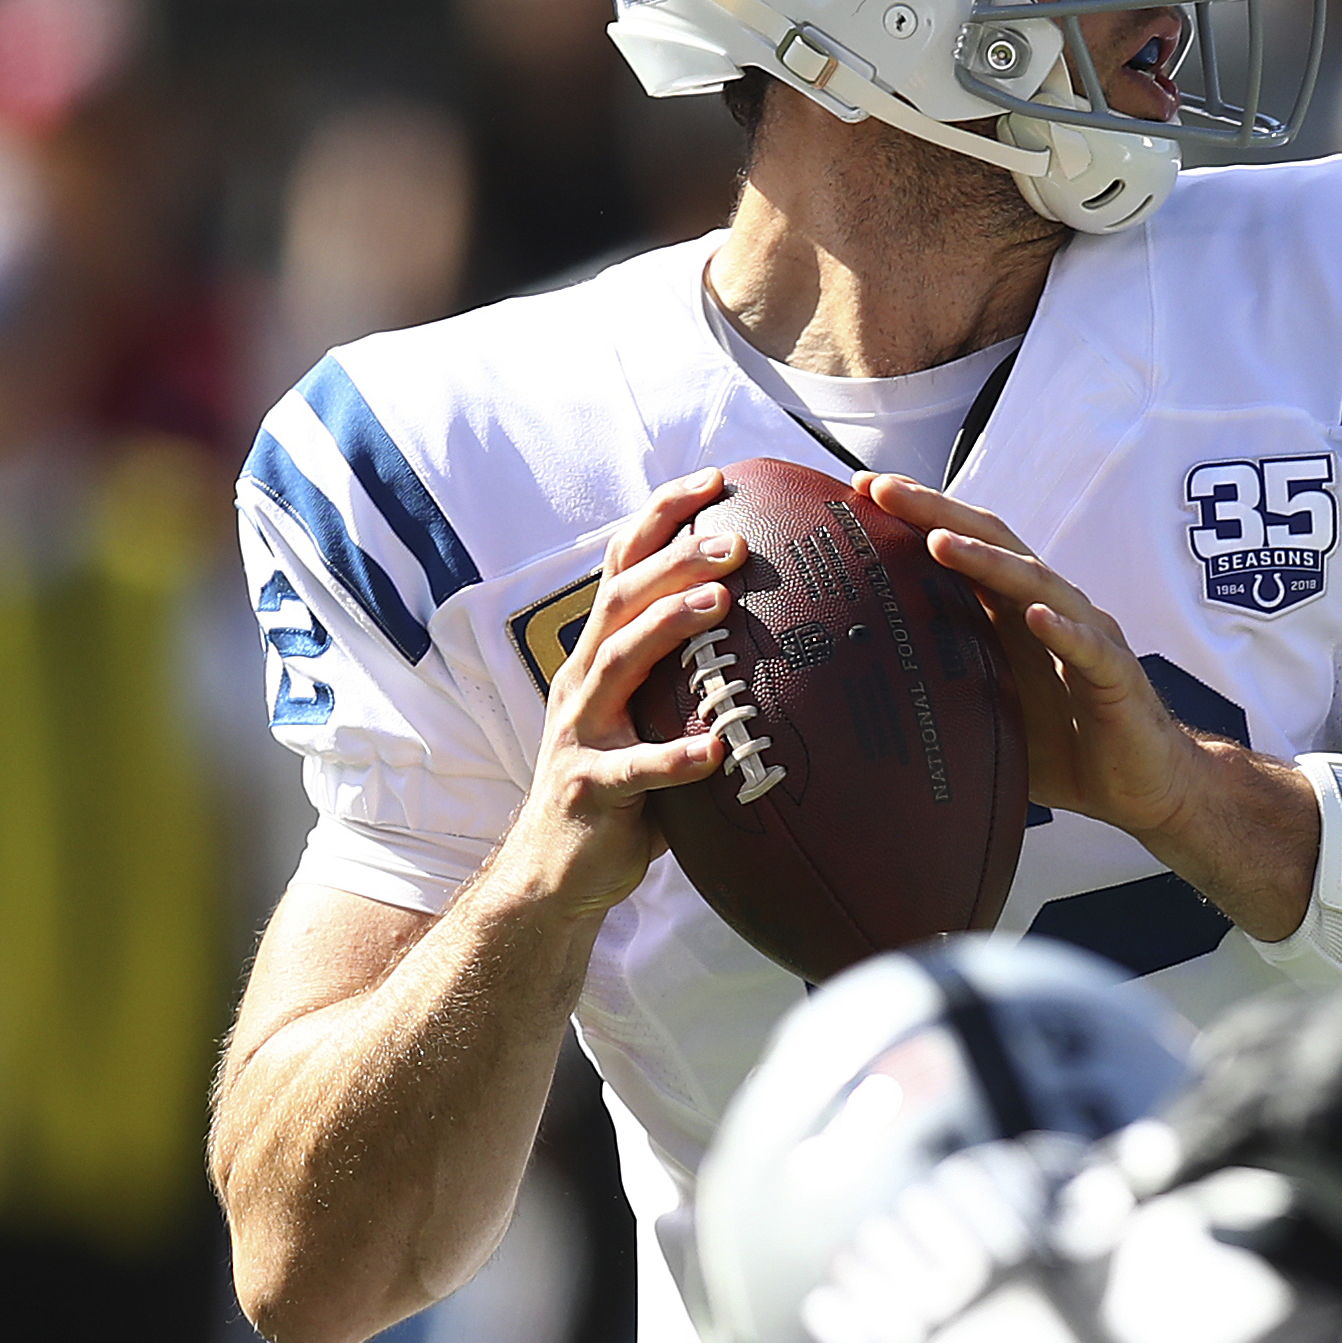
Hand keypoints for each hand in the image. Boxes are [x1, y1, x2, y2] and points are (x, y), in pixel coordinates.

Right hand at [500, 470, 747, 921]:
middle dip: (674, 561)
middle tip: (733, 538)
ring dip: (668, 626)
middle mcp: (584, 680)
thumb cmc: (627, 781)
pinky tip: (716, 750)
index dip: (663, 517)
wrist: (558, 865)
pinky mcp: (590, 788)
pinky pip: (635, 770)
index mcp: (601, 653)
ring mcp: (581, 732)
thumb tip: (783, 620)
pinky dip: (674, 757)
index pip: (626, 564)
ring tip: (719, 602)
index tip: (715, 477)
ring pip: (619, 664)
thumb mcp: (653, 710)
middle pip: (622, 600)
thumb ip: (694, 668)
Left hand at [856, 473, 1214, 839]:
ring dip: (989, 562)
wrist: (1143, 784)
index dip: (922, 514)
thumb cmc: (1066, 743)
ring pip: (1037, 586)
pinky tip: (1036, 617)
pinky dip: (1063, 630)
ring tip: (942, 543)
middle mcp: (1054, 610)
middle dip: (939, 514)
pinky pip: (1089, 649)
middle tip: (884, 490)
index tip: (864, 489)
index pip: (969, 547)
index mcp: (1018, 612)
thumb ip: (944, 680)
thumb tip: (862, 682)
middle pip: (997, 545)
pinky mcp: (1117, 678)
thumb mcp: (989, 706)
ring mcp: (1089, 638)